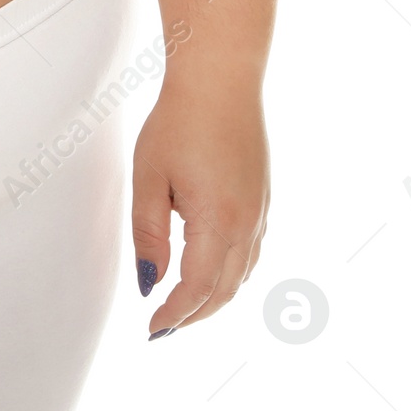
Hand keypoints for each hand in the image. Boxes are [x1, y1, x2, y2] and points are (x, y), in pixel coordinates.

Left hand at [132, 75, 268, 337]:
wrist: (220, 81)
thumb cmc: (179, 122)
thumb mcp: (149, 177)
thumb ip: (149, 233)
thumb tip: (149, 280)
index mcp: (217, 222)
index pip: (195, 288)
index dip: (174, 315)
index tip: (152, 330)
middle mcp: (247, 224)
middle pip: (223, 290)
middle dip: (194, 315)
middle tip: (164, 328)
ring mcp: (260, 212)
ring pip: (241, 275)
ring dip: (214, 298)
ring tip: (183, 308)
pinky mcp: (262, 199)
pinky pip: (251, 253)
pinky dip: (230, 275)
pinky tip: (211, 273)